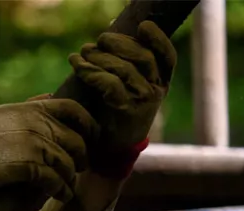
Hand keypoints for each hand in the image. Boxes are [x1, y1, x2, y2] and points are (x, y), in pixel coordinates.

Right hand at [0, 98, 98, 202]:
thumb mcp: (5, 112)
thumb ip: (30, 106)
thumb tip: (48, 96)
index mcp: (34, 109)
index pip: (73, 109)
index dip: (88, 123)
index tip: (92, 135)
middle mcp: (39, 125)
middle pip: (75, 140)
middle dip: (81, 156)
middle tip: (79, 167)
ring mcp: (36, 146)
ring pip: (68, 162)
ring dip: (70, 177)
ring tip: (67, 187)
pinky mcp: (30, 167)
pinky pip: (56, 180)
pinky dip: (61, 190)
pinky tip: (61, 195)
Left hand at [68, 20, 176, 169]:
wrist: (110, 151)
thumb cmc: (115, 113)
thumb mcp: (126, 88)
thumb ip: (122, 62)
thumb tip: (109, 30)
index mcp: (161, 83)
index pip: (167, 56)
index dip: (158, 39)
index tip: (143, 26)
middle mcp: (156, 91)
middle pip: (143, 57)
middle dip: (119, 44)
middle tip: (99, 40)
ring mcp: (142, 102)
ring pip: (125, 69)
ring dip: (100, 56)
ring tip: (83, 52)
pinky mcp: (124, 111)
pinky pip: (109, 84)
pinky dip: (90, 71)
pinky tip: (77, 65)